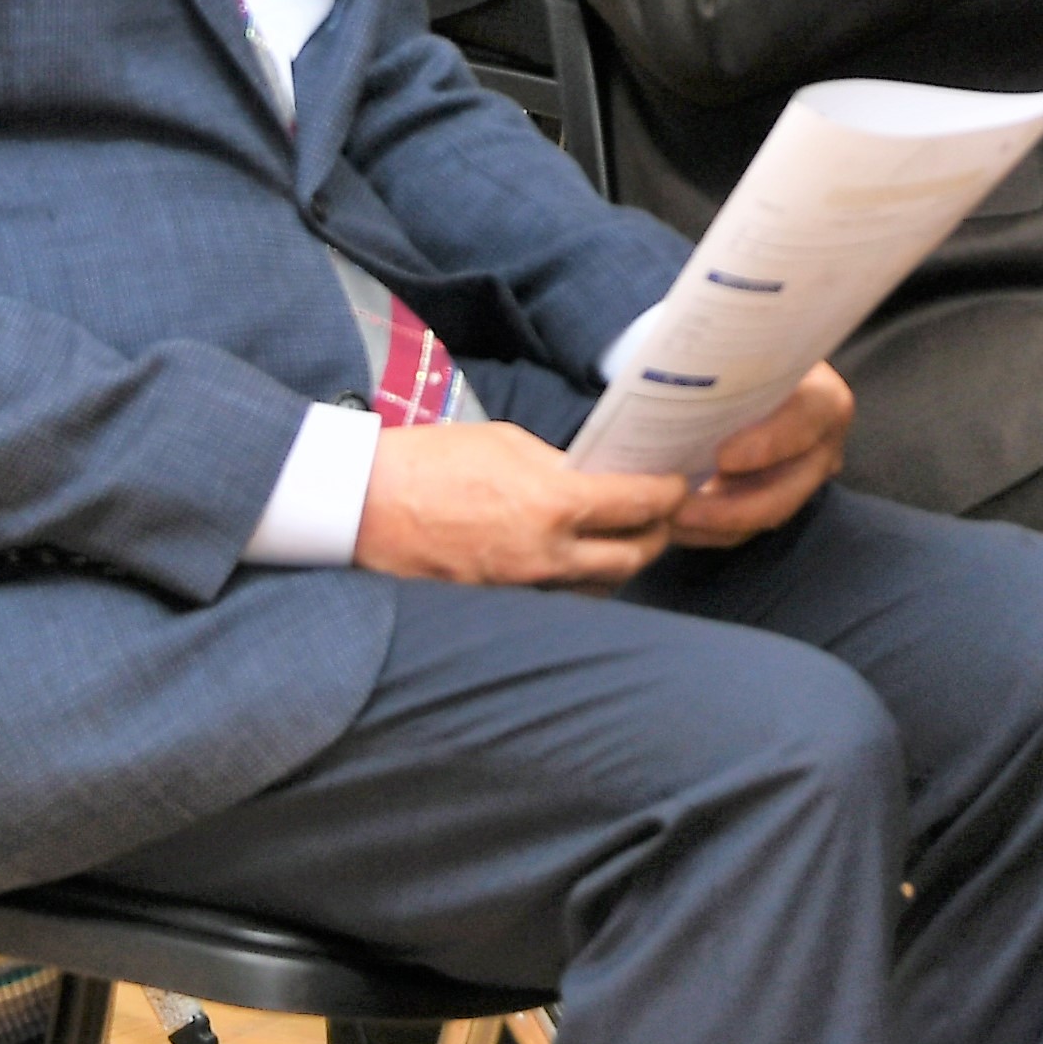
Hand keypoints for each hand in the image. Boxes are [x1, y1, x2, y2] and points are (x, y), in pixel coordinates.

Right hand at [352, 419, 688, 589]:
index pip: (639, 505)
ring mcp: (525, 585)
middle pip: (633, 556)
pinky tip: (580, 554)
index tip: (677, 483)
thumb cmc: (432, 462)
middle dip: (657, 533)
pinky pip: (562, 594)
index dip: (668, 493)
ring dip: (622, 562)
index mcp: (553, 504)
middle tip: (663, 511)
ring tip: (628, 534)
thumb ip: (559, 465)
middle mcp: (547, 555)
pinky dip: (582, 577)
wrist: (365, 506)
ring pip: (600, 584)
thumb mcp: (507, 443)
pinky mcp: (504, 600)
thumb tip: (593, 476)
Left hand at [668, 362, 848, 550]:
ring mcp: (802, 479)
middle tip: (677, 507)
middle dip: (730, 508)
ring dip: (713, 525)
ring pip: (764, 518)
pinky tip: (674, 522)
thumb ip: (726, 361)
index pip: (809, 419)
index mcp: (823, 396)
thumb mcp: (742, 347)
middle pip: (788, 491)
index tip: (722, 457)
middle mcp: (822, 445)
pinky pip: (747, 528)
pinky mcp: (776, 499)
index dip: (771, 443)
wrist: (750, 369)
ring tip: (666, 518)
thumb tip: (678, 374)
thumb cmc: (741, 350)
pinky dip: (709, 529)